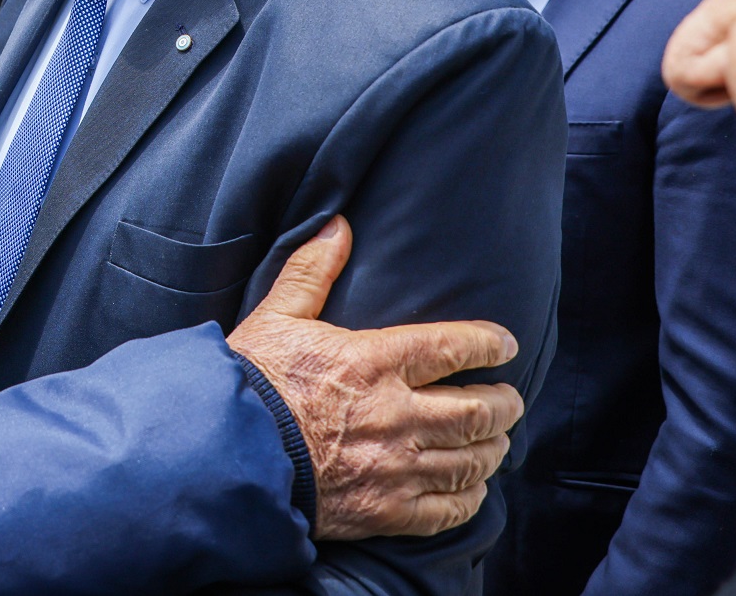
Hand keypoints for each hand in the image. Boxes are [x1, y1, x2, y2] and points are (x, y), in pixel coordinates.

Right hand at [227, 216, 523, 540]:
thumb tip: (336, 226)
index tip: (505, 344)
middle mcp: (396, 414)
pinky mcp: (385, 510)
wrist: (226, 453)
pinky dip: (469, 497)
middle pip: (478, 409)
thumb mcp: (276, 316)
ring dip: (492, 448)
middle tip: (510, 400)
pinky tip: (472, 489)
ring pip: (471, 459)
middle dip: (504, 404)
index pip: (453, 347)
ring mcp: (395, 466)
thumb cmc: (249, 382)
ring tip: (497, 441)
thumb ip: (311, 270)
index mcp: (374, 361)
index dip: (488, 344)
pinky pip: (448, 508)